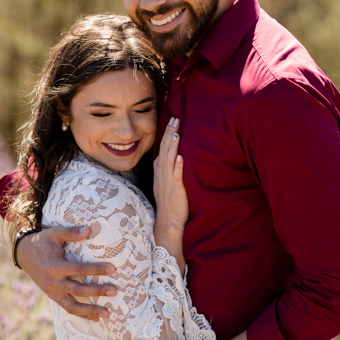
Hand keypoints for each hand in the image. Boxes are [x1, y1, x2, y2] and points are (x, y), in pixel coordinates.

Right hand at [16, 225, 116, 321]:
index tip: (112, 269)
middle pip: (78, 290)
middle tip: (114, 291)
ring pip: (73, 306)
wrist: (24, 254)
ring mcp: (53, 292)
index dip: (96, 270)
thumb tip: (88, 230)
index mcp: (55, 266)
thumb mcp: (54, 233)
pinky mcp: (53, 297)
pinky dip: (82, 315)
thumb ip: (71, 232)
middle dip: (97, 291)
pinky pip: (68, 308)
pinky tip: (96, 319)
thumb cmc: (43, 242)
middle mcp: (54, 282)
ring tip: (107, 313)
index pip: (79, 270)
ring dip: (90, 311)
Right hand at [153, 117, 187, 236]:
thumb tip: (172, 156)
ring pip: (168, 159)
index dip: (166, 134)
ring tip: (176, 132)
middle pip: (164, 149)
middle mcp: (162, 174)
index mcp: (159, 171)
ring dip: (172, 145)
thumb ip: (166, 170)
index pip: (162, 148)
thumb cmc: (169, 203)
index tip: (171, 121)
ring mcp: (167, 181)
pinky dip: (177, 166)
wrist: (168, 221)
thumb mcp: (164, 183)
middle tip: (175, 119)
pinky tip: (180, 156)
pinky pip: (175, 176)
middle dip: (170, 133)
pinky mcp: (175, 190)